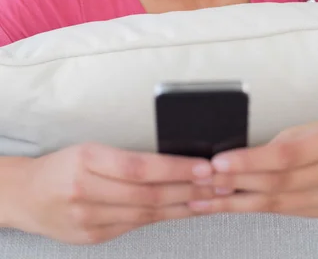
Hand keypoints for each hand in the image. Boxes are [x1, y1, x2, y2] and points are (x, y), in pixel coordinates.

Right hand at [9, 143, 212, 244]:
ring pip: (145, 214)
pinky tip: (182, 212)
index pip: (139, 167)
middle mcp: (86, 191)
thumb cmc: (63, 165)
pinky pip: (134, 227)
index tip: (204, 166)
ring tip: (210, 199)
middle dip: (188, 189)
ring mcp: (88, 219)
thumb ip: (126, 158)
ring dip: (182, 207)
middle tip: (219, 184)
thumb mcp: (89, 149)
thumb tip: (172, 160)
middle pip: (147, 194)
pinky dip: (162, 219)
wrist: (26, 196)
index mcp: (87, 159)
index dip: (174, 168)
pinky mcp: (92, 238)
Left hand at [190, 118, 317, 217]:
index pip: (285, 156)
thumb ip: (278, 144)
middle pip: (277, 183)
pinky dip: (250, 208)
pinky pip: (280, 212)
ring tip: (205, 198)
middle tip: (203, 181)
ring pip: (275, 204)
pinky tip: (228, 206)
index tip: (219, 161)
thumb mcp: (310, 128)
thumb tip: (236, 156)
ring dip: (236, 202)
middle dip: (235, 183)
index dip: (250, 161)